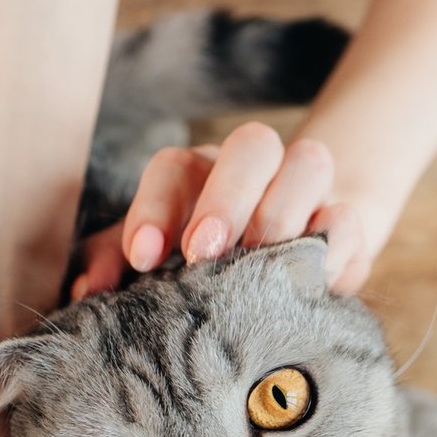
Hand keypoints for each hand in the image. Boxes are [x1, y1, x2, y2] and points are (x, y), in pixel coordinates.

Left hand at [70, 122, 390, 298]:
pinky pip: (351, 218)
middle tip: (204, 252)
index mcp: (199, 176)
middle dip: (226, 195)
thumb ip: (113, 269)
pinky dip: (335, 243)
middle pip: (251, 145)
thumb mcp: (152, 268)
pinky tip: (313, 279)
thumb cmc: (201, 272)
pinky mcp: (347, 227)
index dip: (156, 206)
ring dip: (282, 210)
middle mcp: (256, 171)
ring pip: (310, 161)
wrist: (282, 280)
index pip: (175, 167)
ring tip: (259, 262)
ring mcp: (308, 192)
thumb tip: (85, 291)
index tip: (145, 257)